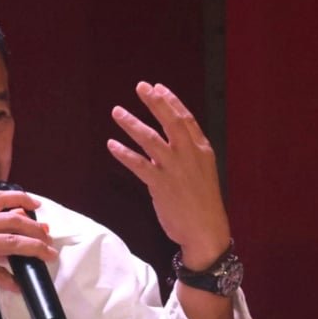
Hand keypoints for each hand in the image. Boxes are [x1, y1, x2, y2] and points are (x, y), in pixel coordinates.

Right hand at [0, 189, 56, 307]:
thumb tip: (14, 221)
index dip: (22, 198)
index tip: (36, 203)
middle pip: (14, 219)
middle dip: (36, 228)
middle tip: (48, 236)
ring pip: (14, 242)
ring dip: (36, 249)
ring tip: (48, 255)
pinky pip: (1, 274)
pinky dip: (13, 281)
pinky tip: (19, 286)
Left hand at [107, 82, 231, 269]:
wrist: (206, 231)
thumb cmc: (203, 203)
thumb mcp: (203, 172)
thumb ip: (188, 154)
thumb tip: (172, 140)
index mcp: (201, 150)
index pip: (186, 119)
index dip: (171, 101)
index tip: (158, 88)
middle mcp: (189, 155)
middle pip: (170, 122)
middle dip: (155, 103)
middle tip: (140, 87)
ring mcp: (174, 169)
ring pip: (151, 139)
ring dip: (132, 123)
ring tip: (117, 111)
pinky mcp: (160, 185)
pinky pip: (139, 165)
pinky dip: (124, 153)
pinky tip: (111, 144)